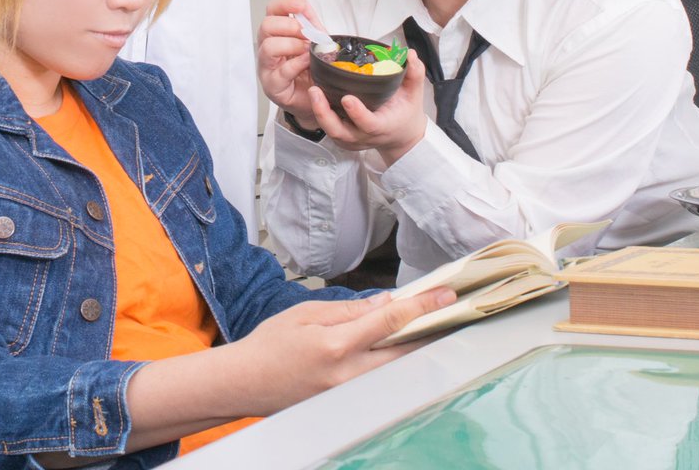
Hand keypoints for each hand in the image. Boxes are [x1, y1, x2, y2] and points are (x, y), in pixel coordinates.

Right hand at [123, 285, 456, 447]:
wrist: (245, 383)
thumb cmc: (270, 343)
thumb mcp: (306, 312)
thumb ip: (348, 310)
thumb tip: (384, 303)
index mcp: (336, 345)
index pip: (390, 321)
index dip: (422, 307)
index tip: (445, 294)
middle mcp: (348, 374)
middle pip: (404, 353)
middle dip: (432, 331)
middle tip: (453, 312)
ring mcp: (349, 394)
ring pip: (397, 371)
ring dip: (419, 349)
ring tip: (438, 328)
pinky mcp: (346, 404)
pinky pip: (381, 382)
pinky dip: (397, 365)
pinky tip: (406, 351)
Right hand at [257, 0, 322, 130]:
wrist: (317, 96)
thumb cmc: (311, 67)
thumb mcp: (315, 38)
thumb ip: (308, 16)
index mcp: (277, 32)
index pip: (272, 10)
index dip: (285, 3)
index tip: (301, 4)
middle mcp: (267, 47)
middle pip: (266, 26)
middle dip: (289, 26)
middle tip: (306, 33)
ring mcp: (267, 67)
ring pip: (269, 47)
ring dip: (292, 45)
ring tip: (308, 49)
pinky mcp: (273, 86)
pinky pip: (280, 71)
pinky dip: (296, 63)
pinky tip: (307, 61)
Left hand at [309, 49, 428, 166]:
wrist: (401, 136)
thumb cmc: (405, 114)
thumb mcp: (414, 94)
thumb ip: (414, 73)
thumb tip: (410, 55)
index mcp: (383, 126)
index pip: (368, 124)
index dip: (357, 113)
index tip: (347, 98)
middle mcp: (364, 136)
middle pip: (340, 132)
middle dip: (324, 114)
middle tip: (316, 91)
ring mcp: (352, 139)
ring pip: (331, 130)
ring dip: (318, 112)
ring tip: (313, 91)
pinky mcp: (343, 137)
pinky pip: (328, 127)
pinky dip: (319, 113)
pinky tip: (315, 96)